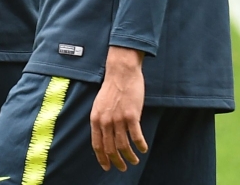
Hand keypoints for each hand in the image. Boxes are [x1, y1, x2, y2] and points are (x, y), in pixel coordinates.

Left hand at [90, 46, 147, 171]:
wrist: (121, 72)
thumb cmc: (112, 87)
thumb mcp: (99, 105)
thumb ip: (101, 120)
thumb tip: (103, 135)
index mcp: (96, 119)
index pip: (97, 145)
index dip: (102, 158)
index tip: (107, 167)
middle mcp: (105, 121)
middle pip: (110, 148)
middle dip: (117, 161)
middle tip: (123, 167)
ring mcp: (118, 119)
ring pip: (123, 145)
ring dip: (130, 157)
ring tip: (134, 161)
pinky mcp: (132, 115)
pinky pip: (136, 136)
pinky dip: (140, 145)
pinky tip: (143, 149)